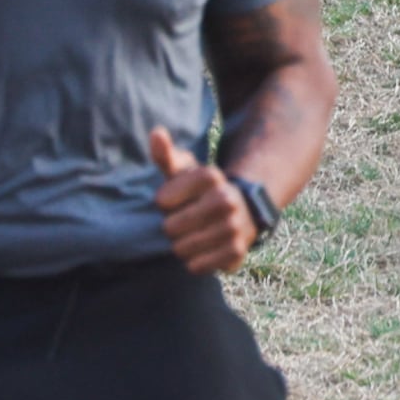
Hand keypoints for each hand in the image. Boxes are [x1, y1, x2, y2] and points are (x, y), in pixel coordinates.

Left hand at [149, 128, 259, 274]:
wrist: (243, 210)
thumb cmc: (200, 191)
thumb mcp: (184, 170)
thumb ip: (165, 154)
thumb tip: (155, 133)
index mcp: (210, 176)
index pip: (163, 200)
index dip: (163, 203)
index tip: (172, 200)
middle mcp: (226, 199)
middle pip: (170, 228)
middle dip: (172, 228)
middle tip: (185, 221)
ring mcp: (234, 226)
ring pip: (182, 249)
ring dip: (182, 246)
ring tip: (193, 235)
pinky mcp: (237, 251)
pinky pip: (196, 267)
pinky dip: (194, 263)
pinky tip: (203, 250)